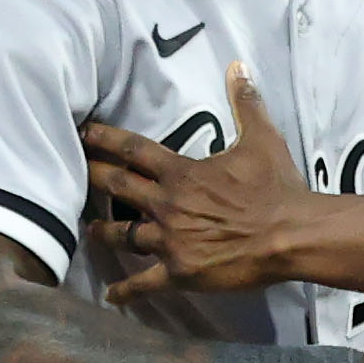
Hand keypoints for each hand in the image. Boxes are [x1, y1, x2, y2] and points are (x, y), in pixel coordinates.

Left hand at [84, 66, 317, 297]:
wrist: (292, 235)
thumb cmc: (277, 188)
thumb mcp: (262, 139)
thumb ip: (245, 103)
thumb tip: (238, 67)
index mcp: (181, 173)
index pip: (132, 150)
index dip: (104, 139)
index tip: (83, 132)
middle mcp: (167, 205)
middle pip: (117, 188)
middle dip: (92, 178)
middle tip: (70, 174)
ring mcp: (171, 241)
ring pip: (123, 236)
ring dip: (102, 232)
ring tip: (88, 231)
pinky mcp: (181, 272)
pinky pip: (146, 283)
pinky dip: (127, 291)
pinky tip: (112, 295)